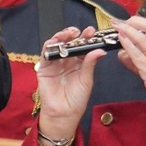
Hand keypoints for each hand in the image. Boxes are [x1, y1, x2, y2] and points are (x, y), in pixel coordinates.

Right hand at [35, 26, 102, 141]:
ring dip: (61, 37)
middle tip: (78, 31)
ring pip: (57, 45)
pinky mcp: (44, 67)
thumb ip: (90, 64)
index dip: (87, 38)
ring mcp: (55, 63)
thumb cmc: (77, 99)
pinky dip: (49, 46)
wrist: (63, 113)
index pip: (83, 46)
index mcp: (80, 62)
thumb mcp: (86, 80)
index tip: (91, 31)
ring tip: (67, 34)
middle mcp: (67, 60)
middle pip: (69, 43)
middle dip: (73, 34)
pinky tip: (54, 42)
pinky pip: (46, 54)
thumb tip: (100, 50)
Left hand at [113, 17, 145, 116]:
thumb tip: (122, 53)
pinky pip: (137, 55)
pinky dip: (127, 45)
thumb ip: (138, 59)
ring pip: (143, 39)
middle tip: (123, 21)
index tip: (134, 21)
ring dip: (128, 30)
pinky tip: (121, 40)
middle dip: (136, 21)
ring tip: (118, 26)